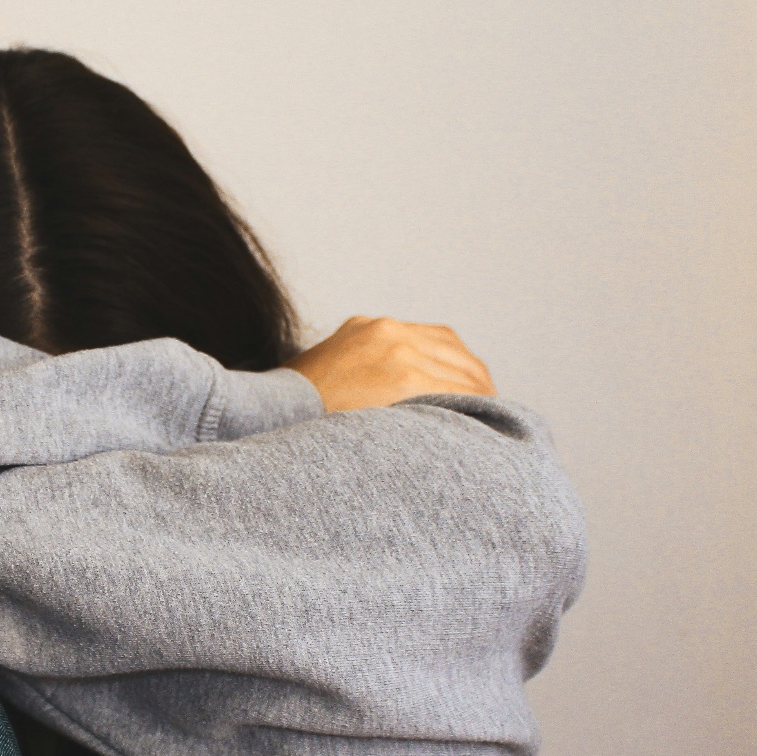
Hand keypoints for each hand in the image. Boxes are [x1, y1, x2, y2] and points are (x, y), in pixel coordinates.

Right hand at [283, 316, 495, 411]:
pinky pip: (455, 390)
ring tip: (492, 421)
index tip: (468, 389)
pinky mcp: (401, 375)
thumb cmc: (289, 414)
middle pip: (453, 351)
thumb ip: (355, 376)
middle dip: (473, 381)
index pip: (432, 339)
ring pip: (461, 370)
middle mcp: (385, 331)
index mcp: (367, 329)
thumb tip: (377, 403)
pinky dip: (473, 406)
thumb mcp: (321, 378)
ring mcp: (396, 350)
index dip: (456, 366)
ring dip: (479, 395)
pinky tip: (480, 425)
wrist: (264, 417)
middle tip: (489, 409)